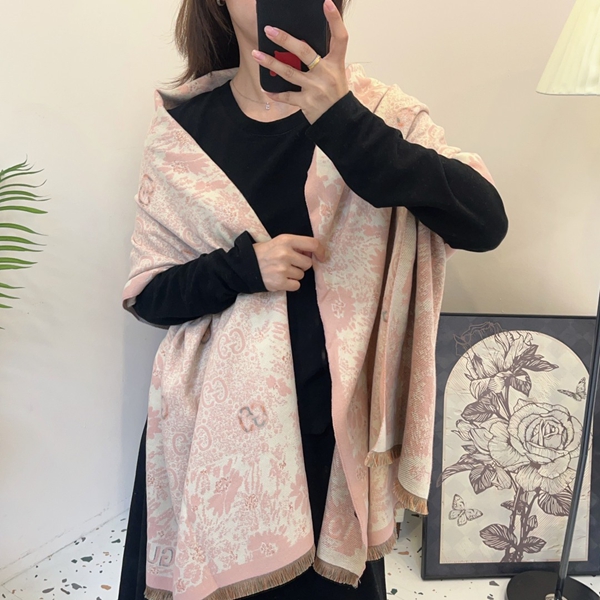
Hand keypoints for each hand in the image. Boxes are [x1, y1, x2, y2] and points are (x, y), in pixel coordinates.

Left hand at [251, 0, 349, 124]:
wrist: (340, 120)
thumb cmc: (335, 94)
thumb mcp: (335, 73)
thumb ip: (321, 60)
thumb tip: (297, 46)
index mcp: (336, 63)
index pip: (340, 37)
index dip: (334, 19)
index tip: (326, 3)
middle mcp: (326, 73)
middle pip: (304, 52)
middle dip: (285, 39)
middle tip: (269, 30)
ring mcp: (315, 88)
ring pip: (289, 72)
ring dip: (270, 63)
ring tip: (256, 54)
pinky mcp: (306, 102)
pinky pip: (287, 96)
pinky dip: (276, 93)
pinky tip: (266, 88)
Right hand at [253, 234, 326, 291]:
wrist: (245, 266)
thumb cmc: (265, 253)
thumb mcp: (279, 242)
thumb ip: (296, 245)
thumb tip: (314, 253)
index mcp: (286, 240)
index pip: (313, 244)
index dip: (321, 251)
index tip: (322, 257)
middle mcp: (285, 253)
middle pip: (308, 263)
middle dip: (301, 265)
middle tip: (289, 264)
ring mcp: (282, 269)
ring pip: (302, 275)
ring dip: (295, 275)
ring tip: (282, 271)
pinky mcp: (280, 282)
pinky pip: (296, 285)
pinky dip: (291, 284)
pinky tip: (281, 279)